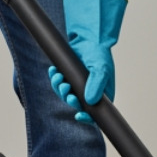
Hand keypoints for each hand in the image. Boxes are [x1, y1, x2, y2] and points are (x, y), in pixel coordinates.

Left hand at [50, 0, 127, 123]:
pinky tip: (54, 71)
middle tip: (66, 89)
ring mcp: (78, 86)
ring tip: (58, 78)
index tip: (79, 114)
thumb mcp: (101, 69)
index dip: (87, 117)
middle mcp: (90, 92)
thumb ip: (97, 85)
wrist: (88, 38)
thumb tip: (89, 101)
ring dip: (59, 88)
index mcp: (102, 94)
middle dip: (69, 98)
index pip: (95, 112)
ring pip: (66, 95)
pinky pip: (59, 84)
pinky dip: (55, 79)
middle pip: (77, 104)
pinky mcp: (69, 78)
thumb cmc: (99, 54)